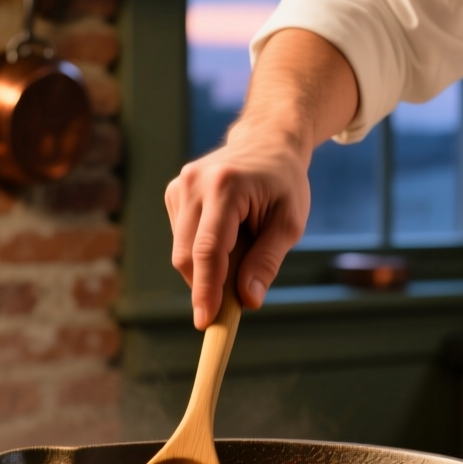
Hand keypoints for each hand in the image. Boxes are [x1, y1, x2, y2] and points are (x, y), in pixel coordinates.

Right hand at [166, 127, 309, 327]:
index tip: (205, 321)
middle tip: (231, 306)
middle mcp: (194, 184)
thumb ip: (267, 261)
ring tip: (241, 251)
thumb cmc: (284, 183)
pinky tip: (226, 237)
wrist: (266, 142)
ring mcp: (179, 186)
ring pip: (182, 251)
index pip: (208, 250)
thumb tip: (249, 300)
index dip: (205, 290)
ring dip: (207, 268)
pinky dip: (201, 252)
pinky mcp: (173, 193)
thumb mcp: (289, 222)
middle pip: (188, 255)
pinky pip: (182, 239)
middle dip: (206, 286)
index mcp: (225, 187)